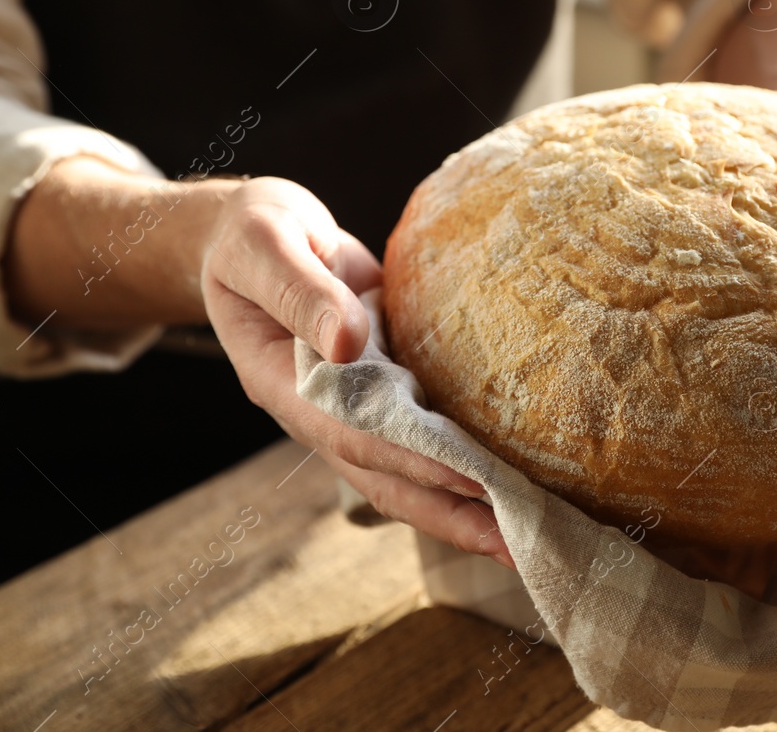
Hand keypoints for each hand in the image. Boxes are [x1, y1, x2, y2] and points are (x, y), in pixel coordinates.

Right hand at [200, 177, 514, 566]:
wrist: (249, 233)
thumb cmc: (250, 233)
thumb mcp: (263, 244)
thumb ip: (300, 290)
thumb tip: (344, 341)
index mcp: (284, 384)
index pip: (354, 437)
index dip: (412, 460)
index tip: (470, 479)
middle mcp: (321, 410)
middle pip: (387, 478)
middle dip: (450, 513)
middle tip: (520, 544)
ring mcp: (353, 404)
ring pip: (408, 470)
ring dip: (463, 503)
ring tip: (527, 533)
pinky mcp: (383, 383)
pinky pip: (423, 432)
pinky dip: (463, 458)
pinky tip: (513, 474)